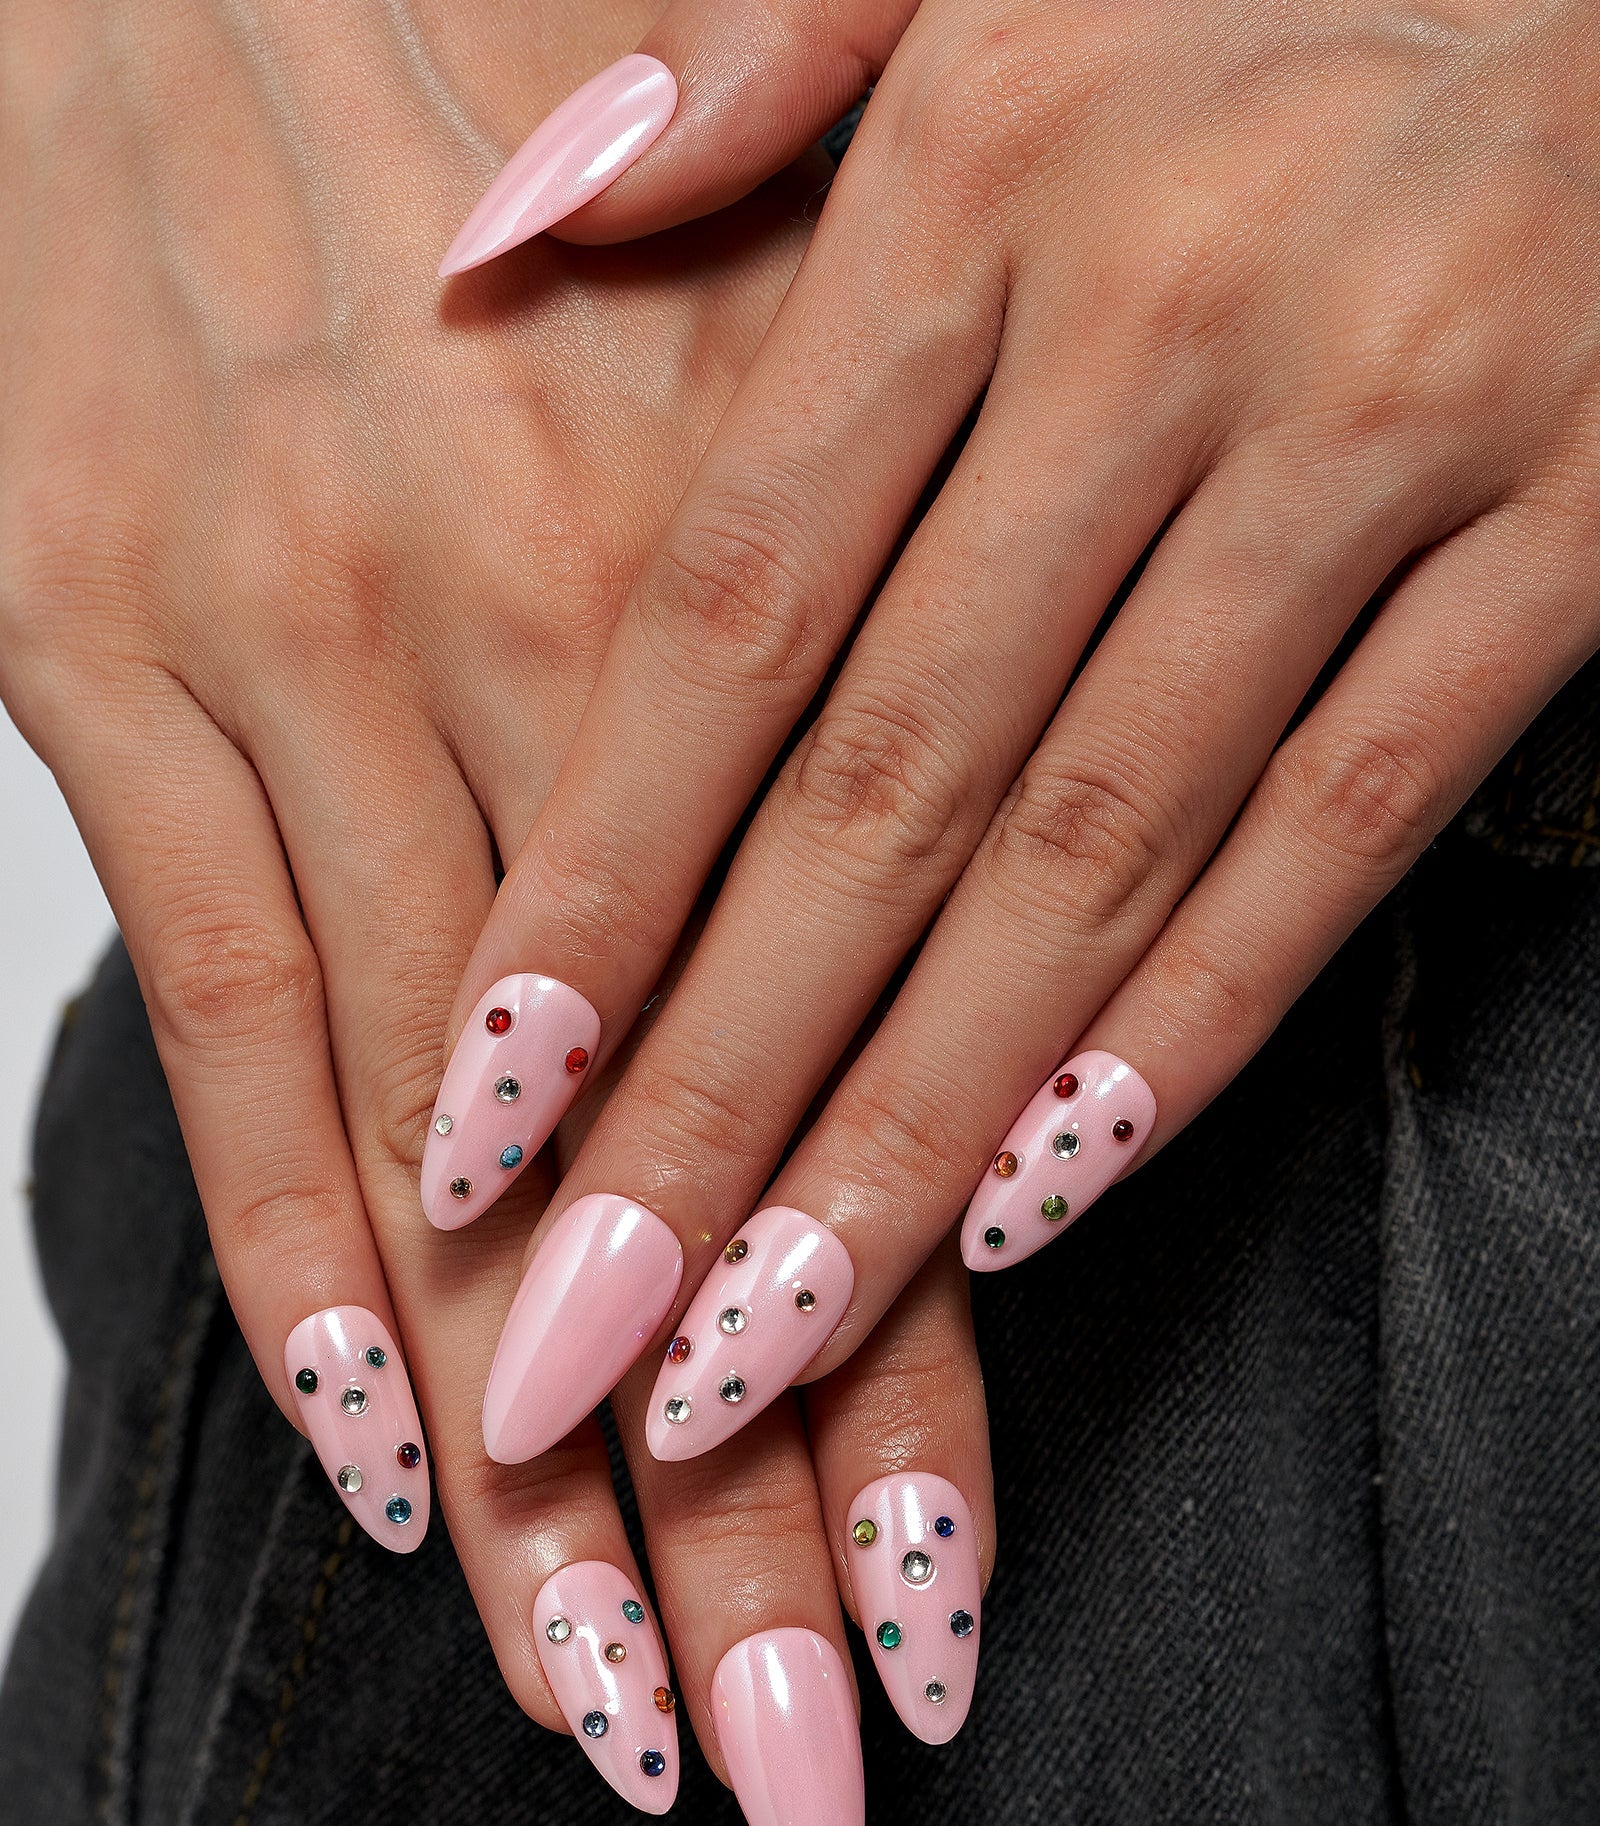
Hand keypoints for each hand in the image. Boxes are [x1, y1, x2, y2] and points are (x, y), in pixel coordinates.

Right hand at [0, 0, 992, 1825]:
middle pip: (687, 1180)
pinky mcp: (113, 646)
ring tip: (614, 1714)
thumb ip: (839, 588)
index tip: (948, 1618)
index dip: (915, 1371)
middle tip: (800, 1777)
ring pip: (463, 1149)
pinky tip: (361, 1448)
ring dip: (532, 1463)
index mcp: (761, 581)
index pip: (870, 1083)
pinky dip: (291, 1232)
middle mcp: (561, 654)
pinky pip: (225, 992)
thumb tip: (916, 883)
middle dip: (751, 1510)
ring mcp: (322, 656)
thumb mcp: (745, 329)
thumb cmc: (485, 121)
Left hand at [438, 0, 1599, 1452]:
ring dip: (921, 1125)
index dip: (601, 881)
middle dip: (719, 1089)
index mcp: (983, 167)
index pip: (731, 606)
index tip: (482, 1109)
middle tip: (590, 1330)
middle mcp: (1165, 301)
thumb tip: (502, 233)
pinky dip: (1192, 1024)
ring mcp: (1389, 418)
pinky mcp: (1585, 521)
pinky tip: (1040, 1201)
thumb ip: (752, 81)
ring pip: (1094, 851)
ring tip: (772, 1334)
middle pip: (883, 787)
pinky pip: (1347, 821)